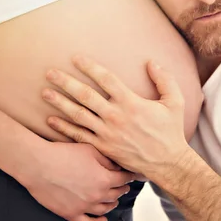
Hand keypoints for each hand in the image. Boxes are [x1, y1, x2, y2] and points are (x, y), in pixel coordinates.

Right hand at [22, 141, 135, 220]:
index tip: (133, 174)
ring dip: (112, 204)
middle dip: (122, 188)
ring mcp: (84, 207)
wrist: (38, 165)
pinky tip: (103, 220)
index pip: (124, 179)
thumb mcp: (90, 150)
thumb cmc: (64, 153)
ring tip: (114, 200)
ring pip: (105, 209)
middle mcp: (97, 196)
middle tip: (124, 185)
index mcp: (105, 179)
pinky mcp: (70, 214)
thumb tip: (118, 167)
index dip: (130, 176)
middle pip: (116, 194)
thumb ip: (107, 160)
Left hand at [41, 56, 190, 180]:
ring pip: (78, 114)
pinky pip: (79, 136)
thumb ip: (165, 80)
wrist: (167, 162)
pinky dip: (64, 128)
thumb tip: (152, 62)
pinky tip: (51, 120)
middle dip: (66, 82)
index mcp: (131, 102)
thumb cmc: (171, 131)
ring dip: (60, 103)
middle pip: (85, 95)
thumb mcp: (175, 102)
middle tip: (49, 73)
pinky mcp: (103, 147)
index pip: (105, 79)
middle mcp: (115, 116)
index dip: (89, 66)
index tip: (75, 58)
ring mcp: (107, 133)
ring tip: (44, 93)